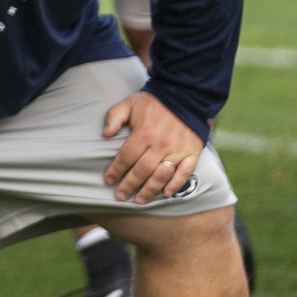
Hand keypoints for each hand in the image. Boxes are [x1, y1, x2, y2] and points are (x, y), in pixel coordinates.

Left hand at [102, 90, 203, 204]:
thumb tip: (105, 134)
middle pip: (141, 170)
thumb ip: (114, 117)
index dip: (115, 170)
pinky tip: (166, 194)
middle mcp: (160, 145)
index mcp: (144, 133)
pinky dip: (176, 185)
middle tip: (119, 196)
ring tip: (139, 201)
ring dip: (149, 190)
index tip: (108, 180)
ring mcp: (177, 150)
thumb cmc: (154, 102)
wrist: (185, 96)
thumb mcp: (130, 103)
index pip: (126, 157)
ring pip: (161, 176)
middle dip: (129, 185)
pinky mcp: (192, 152)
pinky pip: (184, 173)